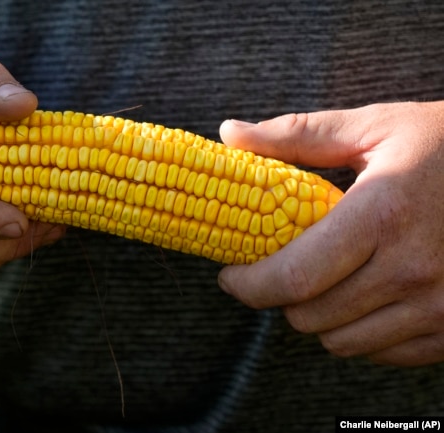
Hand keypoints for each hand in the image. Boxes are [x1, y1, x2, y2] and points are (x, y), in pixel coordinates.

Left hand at [218, 101, 443, 365]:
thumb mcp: (374, 127)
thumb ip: (297, 135)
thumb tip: (229, 133)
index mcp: (383, 215)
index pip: (293, 278)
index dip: (248, 285)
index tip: (230, 275)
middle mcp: (413, 270)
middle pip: (309, 316)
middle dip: (279, 297)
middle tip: (278, 270)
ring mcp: (441, 306)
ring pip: (342, 342)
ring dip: (318, 317)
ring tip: (323, 281)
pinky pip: (382, 353)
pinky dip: (359, 332)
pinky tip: (364, 297)